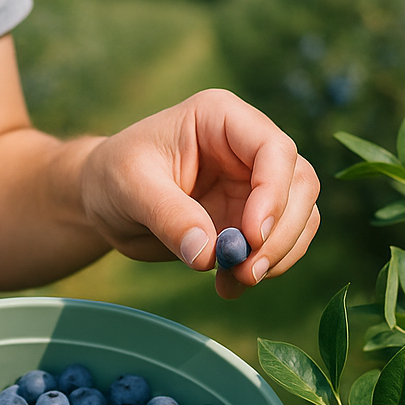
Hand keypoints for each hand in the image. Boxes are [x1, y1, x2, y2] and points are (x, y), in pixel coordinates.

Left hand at [80, 88, 321, 298]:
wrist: (105, 201)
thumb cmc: (113, 177)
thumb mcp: (130, 188)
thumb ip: (169, 216)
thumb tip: (207, 254)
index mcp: (222, 119)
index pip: (274, 149)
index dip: (274, 194)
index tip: (252, 236)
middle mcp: (248, 147)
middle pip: (300, 184)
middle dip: (281, 233)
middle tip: (246, 272)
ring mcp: (255, 184)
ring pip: (300, 216)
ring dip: (278, 256)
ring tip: (234, 282)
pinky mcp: (252, 218)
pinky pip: (281, 243)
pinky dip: (265, 269)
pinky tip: (228, 285)